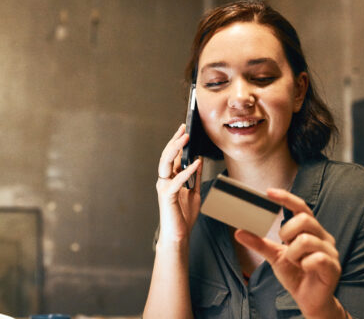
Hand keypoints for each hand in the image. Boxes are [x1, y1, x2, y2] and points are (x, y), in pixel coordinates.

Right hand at [156, 124, 202, 243]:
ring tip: (185, 138)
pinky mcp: (167, 196)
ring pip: (166, 163)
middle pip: (167, 156)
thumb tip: (199, 161)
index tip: (184, 129)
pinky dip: (186, 170)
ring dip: (175, 149)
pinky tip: (196, 162)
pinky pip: (176, 180)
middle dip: (175, 141)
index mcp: (171, 179)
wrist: (179, 235)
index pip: (173, 156)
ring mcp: (164, 187)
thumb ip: (195, 177)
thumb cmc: (184, 216)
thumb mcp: (194, 193)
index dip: (178, 142)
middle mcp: (165, 180)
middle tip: (183, 128)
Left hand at [234, 189, 344, 318]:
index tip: (268, 192)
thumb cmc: (295, 275)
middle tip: (285, 245)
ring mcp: (330, 251)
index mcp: (310, 230)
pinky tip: (305, 270)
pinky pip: (315, 258)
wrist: (308, 299)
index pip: (301, 207)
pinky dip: (304, 264)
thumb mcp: (274, 256)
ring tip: (296, 263)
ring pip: (306, 240)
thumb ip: (259, 243)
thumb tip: (239, 231)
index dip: (286, 198)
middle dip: (287, 232)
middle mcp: (322, 237)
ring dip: (293, 253)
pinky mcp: (333, 266)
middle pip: (304, 219)